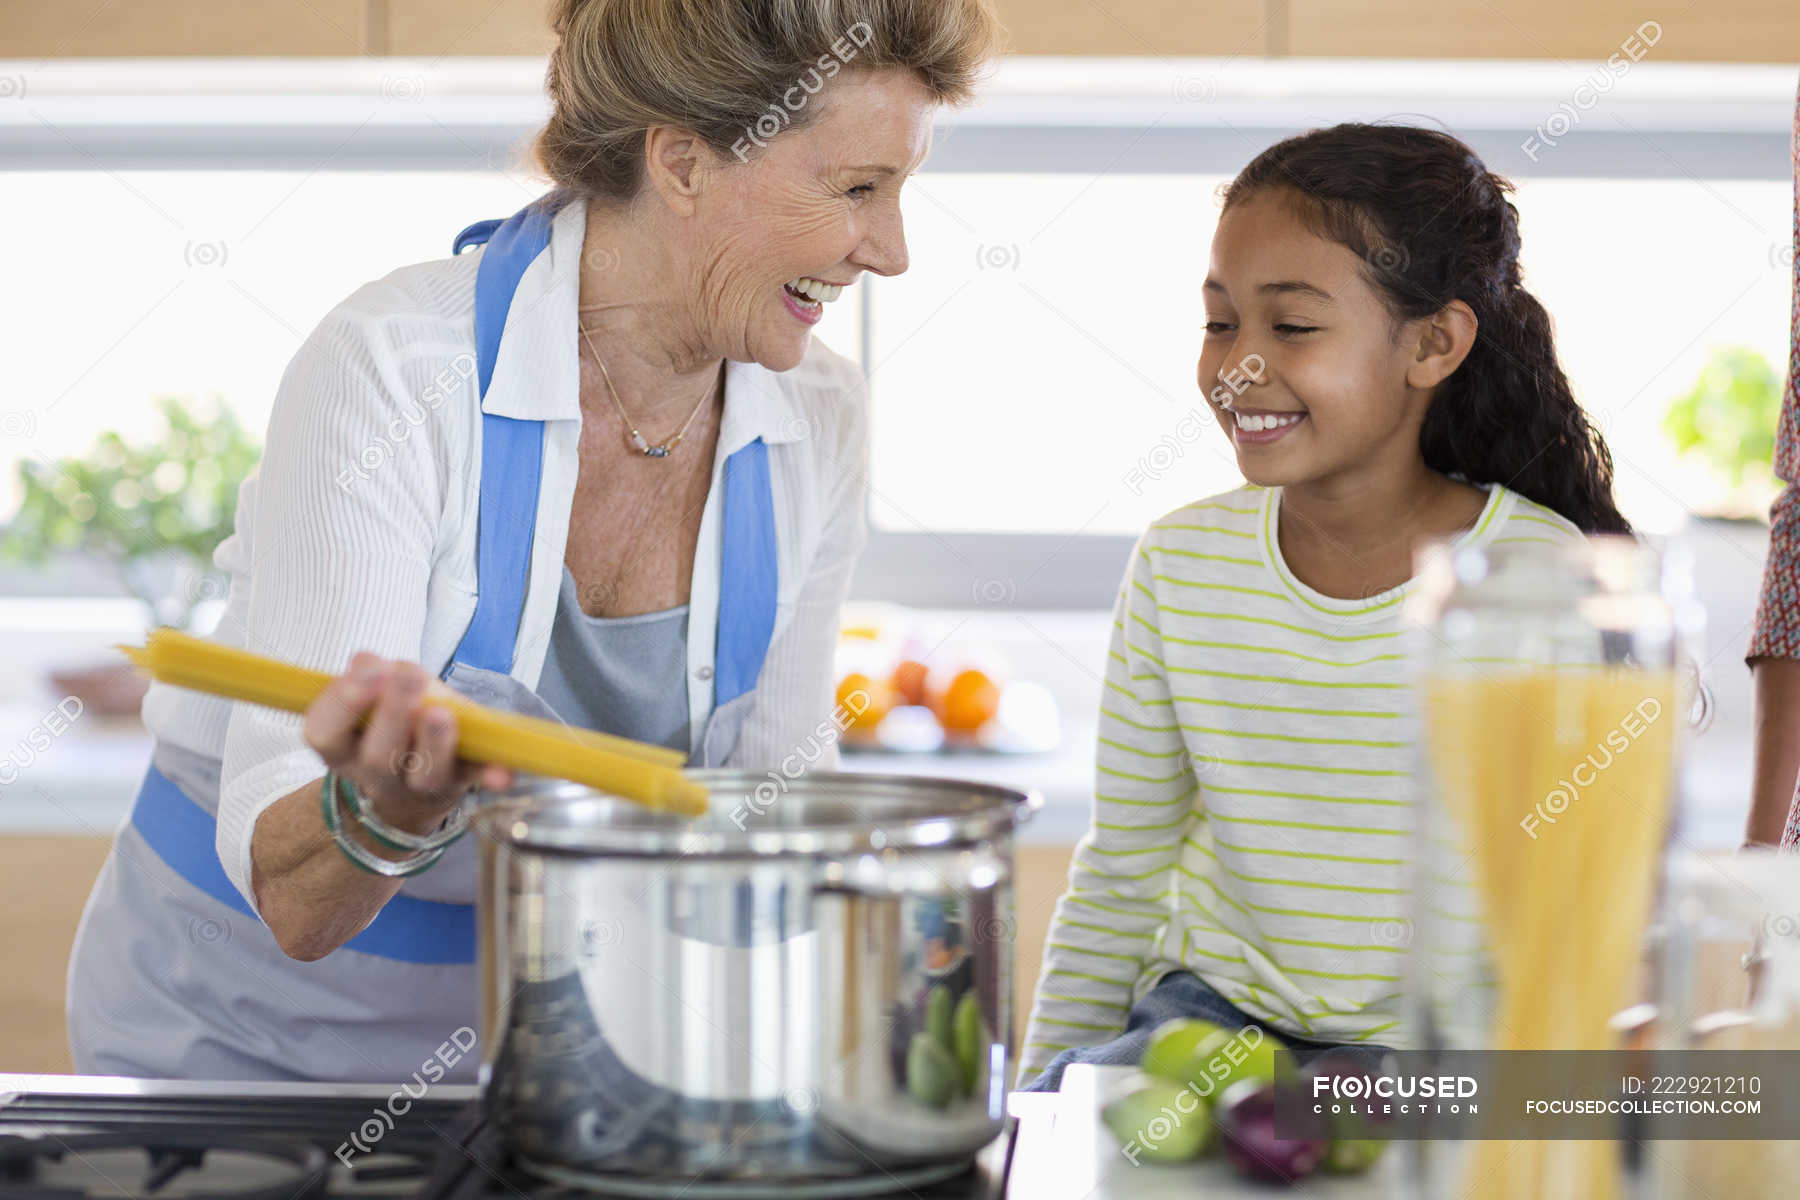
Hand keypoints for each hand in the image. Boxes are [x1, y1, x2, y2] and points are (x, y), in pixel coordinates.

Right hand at [303, 652, 514, 835]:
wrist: (414, 785)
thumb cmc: (393, 725)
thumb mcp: (375, 697)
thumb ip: (371, 677)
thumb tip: (364, 659)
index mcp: (344, 748)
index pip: (325, 734)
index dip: (341, 703)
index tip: (368, 670)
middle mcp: (375, 775)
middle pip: (378, 757)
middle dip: (393, 713)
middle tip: (408, 674)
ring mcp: (419, 786)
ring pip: (424, 775)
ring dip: (434, 743)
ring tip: (441, 713)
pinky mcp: (460, 785)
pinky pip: (476, 781)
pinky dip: (489, 775)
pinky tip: (505, 771)